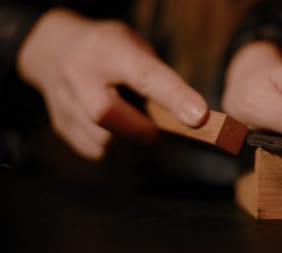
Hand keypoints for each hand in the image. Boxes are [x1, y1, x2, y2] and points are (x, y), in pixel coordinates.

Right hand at [17, 8, 207, 159]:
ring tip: (129, 118)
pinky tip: (112, 127)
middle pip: (106, 114)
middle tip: (156, 129)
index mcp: (106, 48)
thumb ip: (159, 79)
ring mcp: (63, 101)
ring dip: (127, 139)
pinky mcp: (61, 125)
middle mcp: (78, 74)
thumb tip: (191, 117)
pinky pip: (93, 150)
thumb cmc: (111, 50)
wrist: (56, 49)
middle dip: (141, 129)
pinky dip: (112, 145)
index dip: (173, 97)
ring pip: (102, 139)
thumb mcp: (136, 48)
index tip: (199, 117)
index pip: (143, 75)